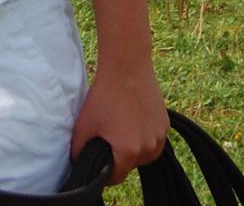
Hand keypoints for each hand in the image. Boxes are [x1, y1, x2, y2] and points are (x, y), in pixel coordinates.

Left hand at [71, 62, 168, 184]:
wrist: (127, 66)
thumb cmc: (105, 94)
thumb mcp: (84, 123)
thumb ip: (78, 149)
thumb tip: (77, 163)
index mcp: (129, 152)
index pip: (116, 177)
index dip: (104, 173)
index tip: (98, 162)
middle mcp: (149, 148)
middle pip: (131, 165)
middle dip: (119, 157)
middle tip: (107, 137)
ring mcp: (160, 136)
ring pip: (144, 154)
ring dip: (134, 148)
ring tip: (120, 127)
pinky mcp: (165, 124)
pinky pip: (153, 140)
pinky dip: (144, 136)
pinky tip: (131, 119)